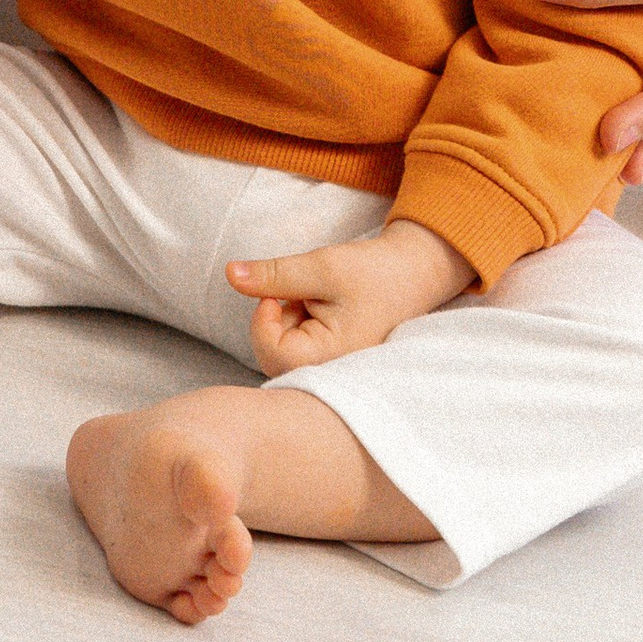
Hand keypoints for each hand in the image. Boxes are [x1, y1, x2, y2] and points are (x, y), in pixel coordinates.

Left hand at [229, 218, 474, 373]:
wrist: (413, 273)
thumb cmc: (372, 272)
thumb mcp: (321, 266)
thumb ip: (274, 275)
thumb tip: (229, 274)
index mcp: (330, 359)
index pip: (271, 351)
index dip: (264, 316)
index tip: (281, 291)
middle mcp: (330, 374)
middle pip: (272, 355)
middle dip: (277, 317)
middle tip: (304, 294)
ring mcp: (331, 370)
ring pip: (281, 350)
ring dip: (288, 319)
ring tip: (318, 300)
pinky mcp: (330, 361)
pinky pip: (296, 348)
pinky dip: (299, 323)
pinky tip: (322, 310)